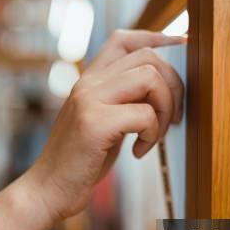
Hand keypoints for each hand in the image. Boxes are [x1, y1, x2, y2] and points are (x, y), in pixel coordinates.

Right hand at [28, 29, 185, 220]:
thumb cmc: (79, 161)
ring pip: (150, 78)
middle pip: (147, 58)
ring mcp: (89, 100)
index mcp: (88, 81)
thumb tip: (161, 91)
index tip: (181, 46)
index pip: (124, 40)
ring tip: (153, 136)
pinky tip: (138, 151)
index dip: (157, 38)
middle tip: (172, 118)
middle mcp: (87, 83)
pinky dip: (152, 135)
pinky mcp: (95, 123)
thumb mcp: (100, 122)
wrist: (47, 190)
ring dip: (164, 109)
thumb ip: (121, 102)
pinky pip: (145, 114)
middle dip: (173, 87)